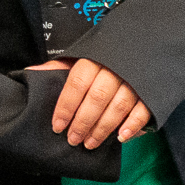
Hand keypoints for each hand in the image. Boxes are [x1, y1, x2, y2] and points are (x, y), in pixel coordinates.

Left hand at [36, 57, 152, 146]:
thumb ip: (60, 66)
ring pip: (118, 106)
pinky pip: (143, 110)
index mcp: (95, 58)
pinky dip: (132, 125)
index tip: (57, 126)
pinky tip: (121, 137)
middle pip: (97, 98)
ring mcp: (136, 79)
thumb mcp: (83, 55)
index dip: (66, 107)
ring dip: (103, 128)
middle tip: (73, 140)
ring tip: (90, 143)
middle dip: (83, 123)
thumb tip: (32, 73)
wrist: (147, 41)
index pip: (77, 84)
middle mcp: (115, 68)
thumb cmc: (108, 55)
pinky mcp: (152, 90)